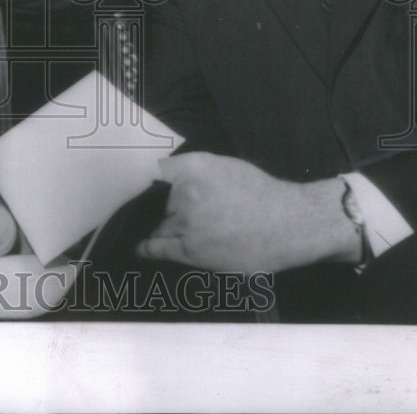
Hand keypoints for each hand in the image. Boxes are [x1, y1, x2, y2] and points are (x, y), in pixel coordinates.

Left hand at [136, 153, 360, 272]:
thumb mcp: (222, 165)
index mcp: (194, 166)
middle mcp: (186, 192)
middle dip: (161, 206)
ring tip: (165, 229)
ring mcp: (186, 222)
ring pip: (158, 225)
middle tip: (171, 212)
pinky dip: (147, 247)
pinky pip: (157, 248)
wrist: (288, 224)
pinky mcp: (191, 250)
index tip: (128, 184)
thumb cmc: (258, 193)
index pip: (153, 171)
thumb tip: (157, 176)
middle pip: (154, 201)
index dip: (139, 178)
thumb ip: (189, 168)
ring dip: (161, 227)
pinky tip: (140, 247)